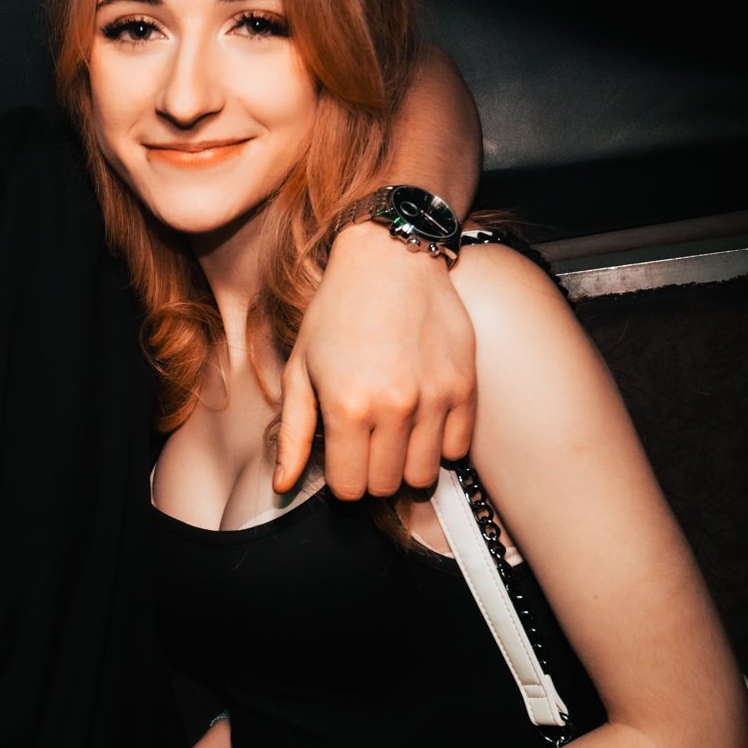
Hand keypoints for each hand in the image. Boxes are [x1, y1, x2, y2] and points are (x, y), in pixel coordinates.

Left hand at [277, 221, 476, 497]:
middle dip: (372, 475)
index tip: (343, 461)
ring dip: (406, 466)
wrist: (391, 260)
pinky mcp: (465, 386)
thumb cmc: (336, 312)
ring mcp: (434, 398)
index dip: (343, 482)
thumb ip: (293, 435)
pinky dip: (440, 446)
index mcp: (346, 405)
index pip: (350, 488)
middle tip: (366, 447)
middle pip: (386, 485)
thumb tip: (282, 487)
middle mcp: (393, 407)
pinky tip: (422, 422)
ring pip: (424, 474)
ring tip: (393, 438)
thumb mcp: (301, 369)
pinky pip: (457, 449)